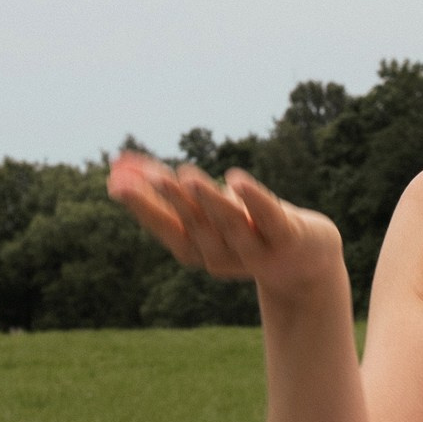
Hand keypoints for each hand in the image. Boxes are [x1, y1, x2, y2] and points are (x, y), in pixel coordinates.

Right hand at [107, 154, 345, 303]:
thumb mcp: (207, 206)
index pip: (166, 227)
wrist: (307, 261)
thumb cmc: (248, 226)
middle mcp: (222, 255)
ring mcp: (257, 250)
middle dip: (170, 201)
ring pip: (229, 224)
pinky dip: (254, 200)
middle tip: (150, 175)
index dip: (142, 206)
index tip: (115, 182)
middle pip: (194, 226)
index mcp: (199, 249)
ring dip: (207, 201)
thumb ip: (168, 186)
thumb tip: (118, 160)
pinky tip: (237, 181)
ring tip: (187, 176)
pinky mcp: (288, 238)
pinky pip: (269, 218)